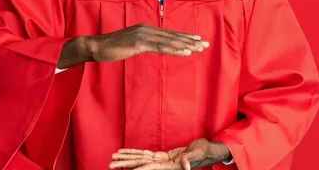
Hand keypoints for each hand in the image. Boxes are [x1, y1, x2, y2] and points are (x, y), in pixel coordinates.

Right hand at [86, 24, 208, 62]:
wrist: (95, 47)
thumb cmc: (110, 48)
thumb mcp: (129, 45)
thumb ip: (141, 44)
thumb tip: (150, 48)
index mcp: (144, 29)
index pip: (168, 33)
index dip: (183, 36)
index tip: (197, 39)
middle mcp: (146, 29)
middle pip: (172, 35)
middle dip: (190, 40)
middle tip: (205, 43)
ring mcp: (143, 35)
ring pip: (169, 41)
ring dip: (186, 45)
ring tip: (200, 48)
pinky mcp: (139, 44)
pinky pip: (161, 48)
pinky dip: (175, 49)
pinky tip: (187, 52)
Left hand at [109, 138, 230, 169]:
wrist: (208, 151)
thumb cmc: (204, 152)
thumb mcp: (198, 154)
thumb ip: (190, 159)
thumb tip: (184, 166)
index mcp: (170, 166)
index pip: (150, 167)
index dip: (137, 168)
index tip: (124, 168)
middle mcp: (163, 166)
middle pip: (140, 164)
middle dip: (125, 164)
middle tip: (110, 164)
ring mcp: (162, 162)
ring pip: (140, 159)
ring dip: (126, 159)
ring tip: (112, 158)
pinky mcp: (162, 157)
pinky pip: (145, 155)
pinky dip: (135, 154)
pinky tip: (125, 153)